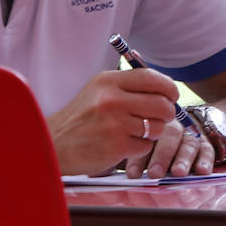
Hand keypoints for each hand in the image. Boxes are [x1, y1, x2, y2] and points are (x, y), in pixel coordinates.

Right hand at [45, 68, 180, 175]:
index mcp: (108, 81)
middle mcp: (112, 99)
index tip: (171, 96)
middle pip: (162, 103)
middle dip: (167, 113)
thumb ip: (128, 85)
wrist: (53, 144)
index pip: (152, 77)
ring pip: (157, 127)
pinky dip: (139, 147)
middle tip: (160, 117)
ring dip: (153, 132)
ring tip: (137, 131)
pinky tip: (124, 144)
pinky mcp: (116, 146)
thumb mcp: (98, 90)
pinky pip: (146, 146)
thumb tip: (164, 84)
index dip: (169, 87)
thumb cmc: (81, 117)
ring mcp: (114, 123)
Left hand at [124, 117, 215, 178]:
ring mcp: (191, 136)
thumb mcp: (141, 148)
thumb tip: (116, 177)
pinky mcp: (206, 145)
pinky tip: (202, 171)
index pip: (145, 140)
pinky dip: (206, 161)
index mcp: (153, 127)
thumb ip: (130, 158)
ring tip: (178, 173)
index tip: (132, 175)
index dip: (139, 159)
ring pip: (188, 144)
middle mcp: (173, 129)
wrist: (186, 130)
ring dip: (183, 160)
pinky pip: (208, 151)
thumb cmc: (155, 146)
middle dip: (162, 157)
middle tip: (155, 173)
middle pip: (169, 137)